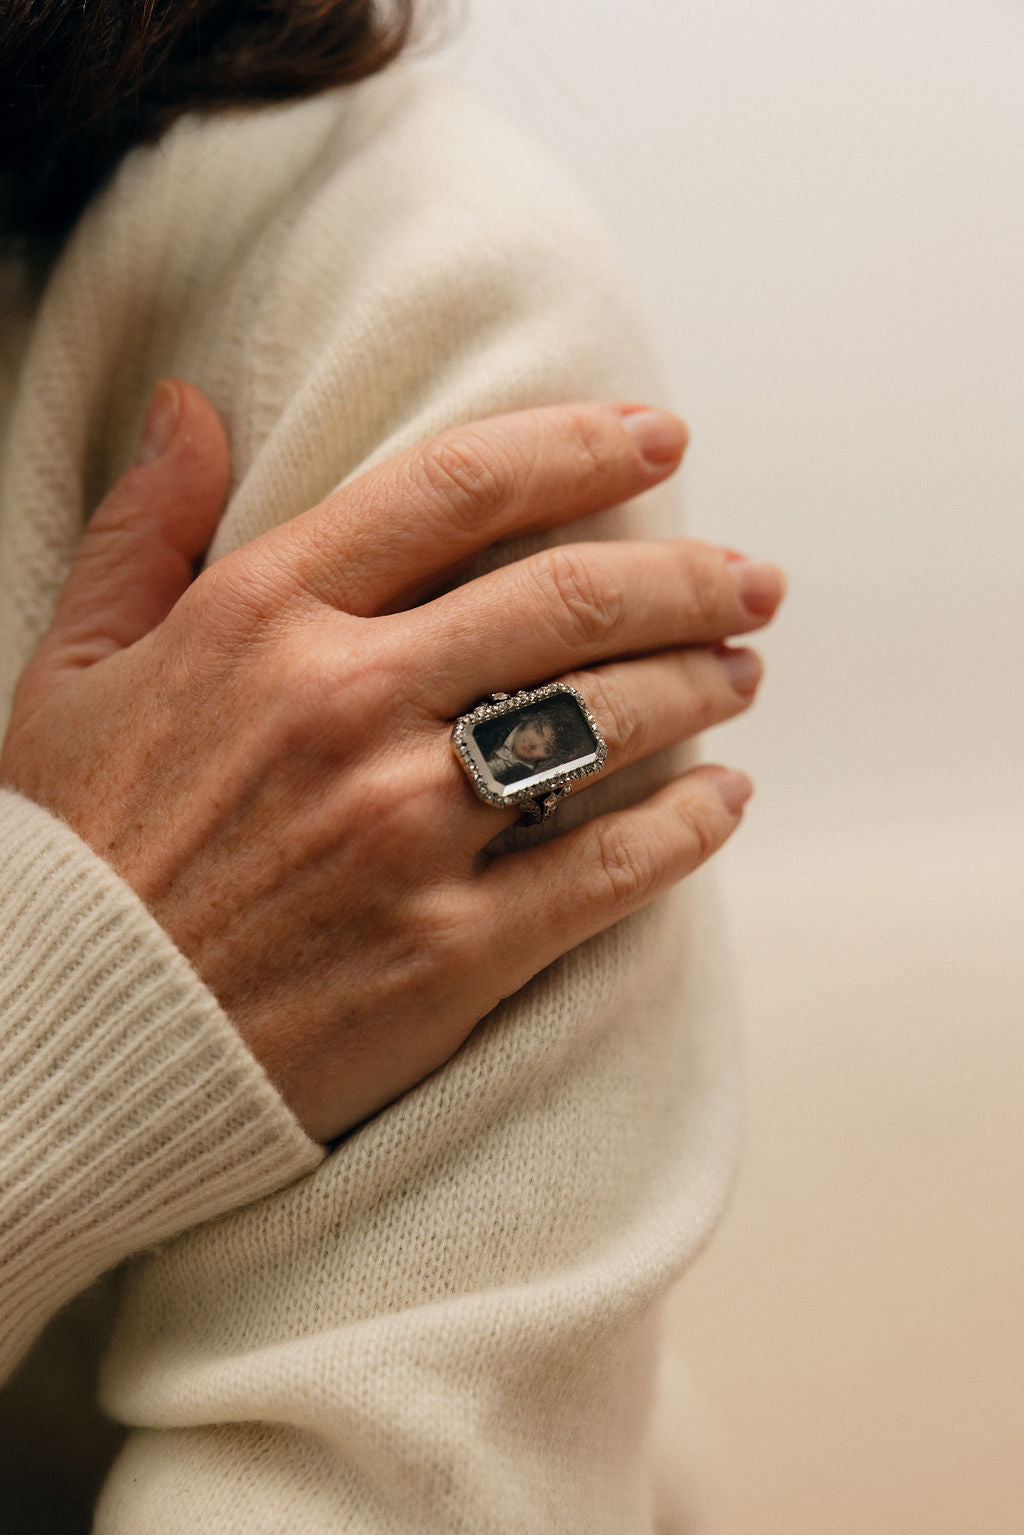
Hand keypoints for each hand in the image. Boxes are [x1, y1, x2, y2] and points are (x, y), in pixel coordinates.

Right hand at [0, 382, 783, 1141]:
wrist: (67, 1048)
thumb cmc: (77, 857)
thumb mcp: (71, 671)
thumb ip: (141, 529)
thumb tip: (189, 405)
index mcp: (259, 619)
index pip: (455, 487)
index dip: (577, 447)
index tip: (656, 438)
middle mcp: (345, 706)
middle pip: (567, 598)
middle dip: (688, 576)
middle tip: (751, 579)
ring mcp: (404, 831)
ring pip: (608, 720)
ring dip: (703, 684)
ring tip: (742, 672)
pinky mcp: (449, 949)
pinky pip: (611, 868)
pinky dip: (690, 826)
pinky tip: (725, 800)